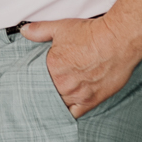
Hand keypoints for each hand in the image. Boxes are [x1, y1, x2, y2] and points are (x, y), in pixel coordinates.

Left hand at [21, 16, 141, 117]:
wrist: (117, 41)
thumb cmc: (90, 34)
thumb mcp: (60, 28)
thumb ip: (39, 31)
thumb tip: (25, 31)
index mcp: (51, 67)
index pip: (34, 80)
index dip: (33, 81)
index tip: (30, 83)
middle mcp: (62, 83)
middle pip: (46, 94)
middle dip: (42, 93)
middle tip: (39, 94)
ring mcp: (77, 94)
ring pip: (59, 105)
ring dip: (55, 103)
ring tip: (50, 102)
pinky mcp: (92, 101)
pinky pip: (75, 113)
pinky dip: (69, 113)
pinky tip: (64, 111)